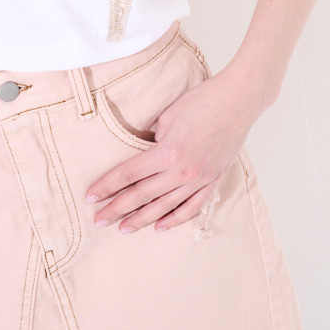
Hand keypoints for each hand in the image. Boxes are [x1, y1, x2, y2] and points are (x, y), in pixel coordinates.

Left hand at [85, 67, 259, 232]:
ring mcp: (200, 179)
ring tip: (123, 229)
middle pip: (142, 195)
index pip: (129, 174)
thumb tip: (140, 151)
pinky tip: (160, 227)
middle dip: (117, 208)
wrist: (239, 100)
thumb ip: (152, 137)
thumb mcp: (168, 115)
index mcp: (167, 152)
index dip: (107, 186)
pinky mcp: (213, 180)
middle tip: (98, 220)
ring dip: (142, 219)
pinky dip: (175, 219)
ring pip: (165, 206)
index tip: (90, 196)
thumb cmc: (201, 100)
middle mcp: (182, 171)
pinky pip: (192, 207)